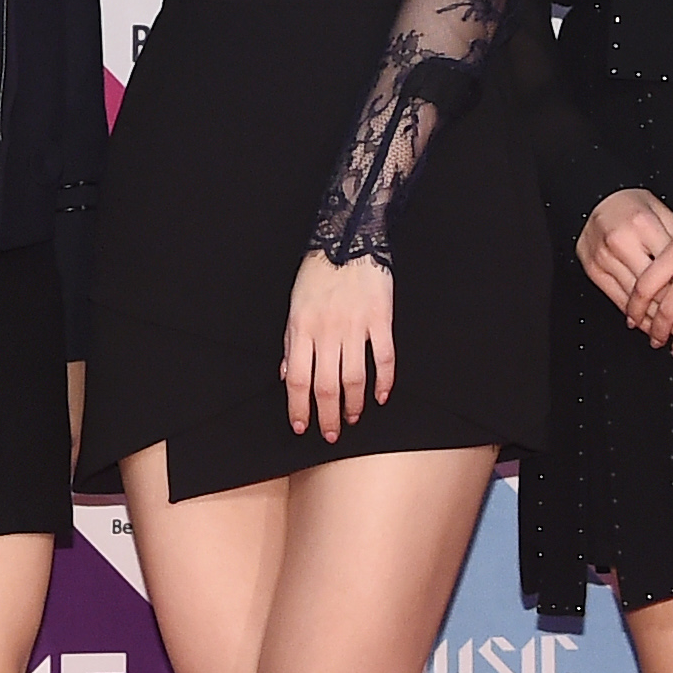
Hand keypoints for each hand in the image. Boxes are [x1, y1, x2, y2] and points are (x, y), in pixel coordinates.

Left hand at [281, 251, 394, 442]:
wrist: (348, 238)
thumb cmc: (318, 273)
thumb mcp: (294, 305)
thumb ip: (292, 343)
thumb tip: (288, 375)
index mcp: (302, 328)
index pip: (298, 380)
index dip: (298, 408)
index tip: (301, 426)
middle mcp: (327, 331)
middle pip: (326, 386)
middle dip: (327, 416)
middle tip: (330, 434)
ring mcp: (355, 326)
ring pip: (354, 378)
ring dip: (354, 404)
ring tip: (353, 418)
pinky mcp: (381, 319)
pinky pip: (384, 358)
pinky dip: (384, 382)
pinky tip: (381, 396)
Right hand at [576, 188, 672, 315]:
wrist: (595, 198)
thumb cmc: (631, 205)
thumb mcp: (660, 212)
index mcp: (642, 225)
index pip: (672, 266)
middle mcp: (620, 242)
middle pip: (655, 287)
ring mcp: (604, 258)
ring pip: (637, 299)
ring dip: (657, 319)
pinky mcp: (594, 270)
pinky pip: (618, 300)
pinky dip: (636, 317)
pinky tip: (649, 325)